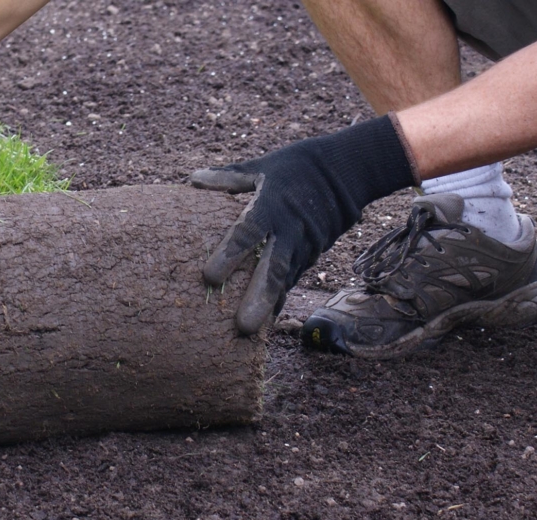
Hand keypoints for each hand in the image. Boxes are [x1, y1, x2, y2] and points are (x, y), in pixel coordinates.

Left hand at [190, 114, 417, 333]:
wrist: (345, 173)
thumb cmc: (293, 168)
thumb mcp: (260, 167)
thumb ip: (226, 177)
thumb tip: (192, 178)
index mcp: (272, 206)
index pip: (248, 232)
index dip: (230, 254)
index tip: (209, 278)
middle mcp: (289, 231)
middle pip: (273, 268)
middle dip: (257, 297)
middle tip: (242, 326)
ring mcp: (303, 246)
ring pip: (285, 281)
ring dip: (268, 306)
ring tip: (250, 334)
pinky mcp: (310, 256)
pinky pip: (291, 281)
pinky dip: (278, 300)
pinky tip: (265, 324)